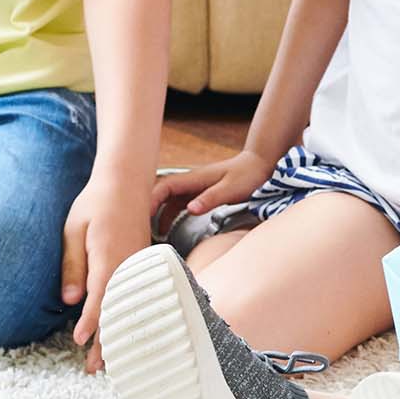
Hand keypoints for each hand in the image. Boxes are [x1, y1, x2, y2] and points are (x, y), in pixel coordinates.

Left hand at [63, 169, 158, 371]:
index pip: (101, 296)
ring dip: (122, 332)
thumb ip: (72, 265)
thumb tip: (71, 300)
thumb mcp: (73, 231)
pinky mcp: (144, 262)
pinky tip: (127, 330)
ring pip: (132, 305)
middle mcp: (130, 263)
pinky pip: (139, 294)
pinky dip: (132, 316)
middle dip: (108, 340)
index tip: (79, 342)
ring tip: (111, 360)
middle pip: (121, 309)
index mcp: (110, 255)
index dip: (91, 322)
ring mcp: (140, 264)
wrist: (126, 181)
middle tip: (95, 368)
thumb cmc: (95, 204)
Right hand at [153, 149, 272, 234]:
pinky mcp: (198, 194)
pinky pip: (176, 204)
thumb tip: (190, 209)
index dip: (151, 199)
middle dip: (147, 207)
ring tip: (150, 232)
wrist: (260, 166)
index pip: (164, 186)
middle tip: (139, 227)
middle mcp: (190, 182)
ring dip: (157, 214)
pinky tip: (165, 228)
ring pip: (167, 200)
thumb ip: (211, 198)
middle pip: (160, 192)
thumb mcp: (231, 189)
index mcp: (195, 178)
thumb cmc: (248, 175)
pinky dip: (168, 215)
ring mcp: (193, 188)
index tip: (143, 215)